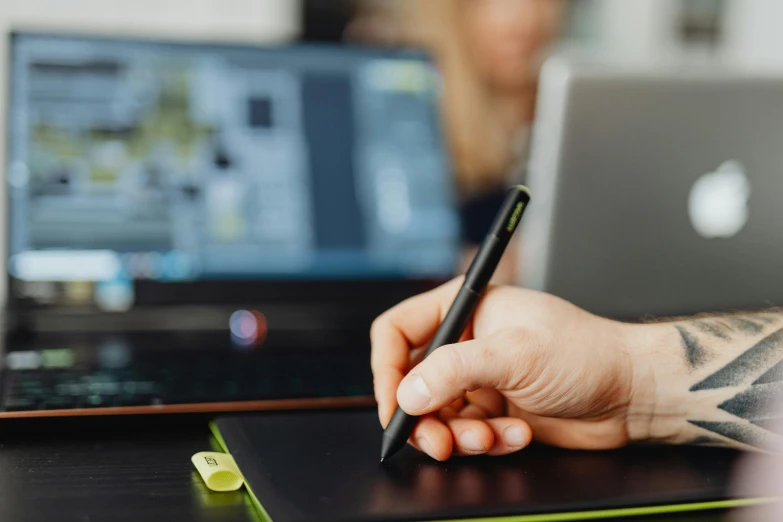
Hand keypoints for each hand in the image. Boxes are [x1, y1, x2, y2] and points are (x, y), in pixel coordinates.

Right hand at [370, 277, 636, 459]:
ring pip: (437, 415)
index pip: (397, 332)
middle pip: (411, 382)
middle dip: (423, 417)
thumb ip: (455, 371)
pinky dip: (486, 441)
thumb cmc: (585, 352)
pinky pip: (466, 434)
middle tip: (437, 442)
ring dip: (458, 435)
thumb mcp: (514, 354)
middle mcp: (465, 342)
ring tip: (488, 438)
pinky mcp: (494, 410)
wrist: (632, 392)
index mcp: (463, 308)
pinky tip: (517, 434)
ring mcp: (479, 379)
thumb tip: (407, 394)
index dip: (386, 369)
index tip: (394, 403)